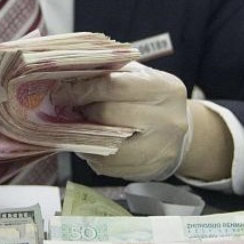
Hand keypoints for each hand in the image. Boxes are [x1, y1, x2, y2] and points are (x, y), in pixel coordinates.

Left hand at [52, 62, 190, 181]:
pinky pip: (110, 165)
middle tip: (72, 110)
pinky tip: (95, 146)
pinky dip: (95, 156)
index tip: (61, 93)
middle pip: (109, 114)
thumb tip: (68, 79)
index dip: (83, 90)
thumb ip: (109, 74)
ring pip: (107, 144)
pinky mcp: (150, 169)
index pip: (114, 85)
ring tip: (81, 129)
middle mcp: (167, 118)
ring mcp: (161, 147)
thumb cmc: (151, 101)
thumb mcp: (138, 78)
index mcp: (163, 88)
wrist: (182, 136)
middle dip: (84, 112)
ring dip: (86, 137)